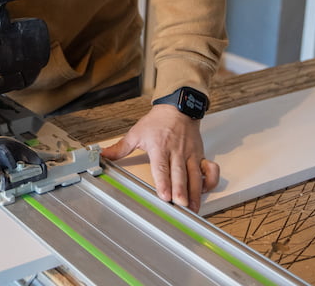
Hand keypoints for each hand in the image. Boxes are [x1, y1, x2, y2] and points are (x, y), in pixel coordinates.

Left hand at [101, 104, 218, 212]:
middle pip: (180, 173)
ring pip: (195, 175)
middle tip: (180, 204)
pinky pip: (210, 169)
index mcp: (160, 147)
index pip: (162, 167)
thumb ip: (120, 148)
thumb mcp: (136, 133)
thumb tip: (103, 155)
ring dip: (195, 192)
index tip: (164, 195)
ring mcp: (191, 154)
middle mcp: (177, 152)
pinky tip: (205, 192)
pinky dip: (210, 181)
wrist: (178, 108)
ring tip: (193, 207)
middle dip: (181, 190)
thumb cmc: (157, 122)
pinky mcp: (201, 155)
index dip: (164, 182)